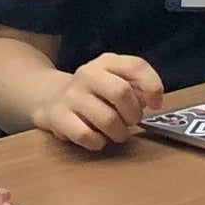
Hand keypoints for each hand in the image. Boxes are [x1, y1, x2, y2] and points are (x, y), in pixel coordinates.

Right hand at [27, 52, 162, 153]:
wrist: (49, 96)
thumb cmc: (94, 93)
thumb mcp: (115, 80)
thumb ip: (137, 87)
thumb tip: (150, 100)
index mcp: (106, 62)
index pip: (136, 65)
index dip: (152, 86)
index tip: (155, 104)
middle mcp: (87, 74)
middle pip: (121, 92)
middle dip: (133, 114)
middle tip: (131, 121)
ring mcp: (71, 95)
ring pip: (107, 119)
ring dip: (119, 133)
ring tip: (116, 133)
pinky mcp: (57, 117)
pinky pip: (86, 135)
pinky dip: (98, 142)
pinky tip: (97, 139)